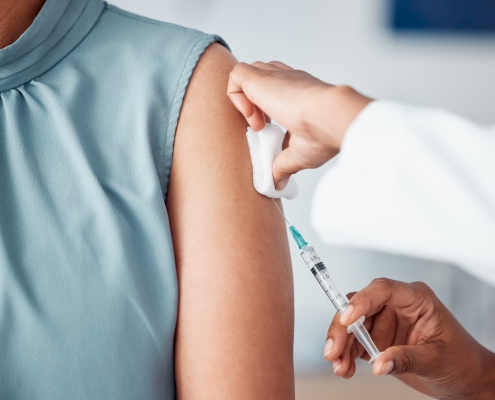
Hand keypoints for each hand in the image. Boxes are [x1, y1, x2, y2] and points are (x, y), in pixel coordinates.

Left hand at [227, 61, 371, 188]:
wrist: (330, 118)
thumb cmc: (324, 134)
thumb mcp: (299, 154)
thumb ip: (284, 165)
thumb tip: (278, 183)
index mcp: (300, 93)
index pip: (276, 91)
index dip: (266, 110)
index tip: (270, 131)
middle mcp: (287, 80)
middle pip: (260, 79)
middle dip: (254, 104)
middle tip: (262, 128)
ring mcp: (274, 76)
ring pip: (247, 75)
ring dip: (244, 101)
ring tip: (257, 124)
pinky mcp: (260, 77)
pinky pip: (236, 75)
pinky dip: (235, 96)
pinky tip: (250, 117)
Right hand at [324, 278, 494, 398]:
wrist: (465, 379)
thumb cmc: (461, 361)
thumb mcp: (436, 359)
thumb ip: (405, 358)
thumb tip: (378, 363)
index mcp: (415, 298)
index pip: (382, 289)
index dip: (361, 301)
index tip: (347, 319)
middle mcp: (396, 306)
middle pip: (359, 307)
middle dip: (342, 328)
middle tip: (333, 350)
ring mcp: (385, 321)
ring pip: (351, 325)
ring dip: (341, 345)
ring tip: (339, 366)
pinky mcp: (377, 338)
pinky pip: (354, 342)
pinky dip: (345, 355)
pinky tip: (344, 367)